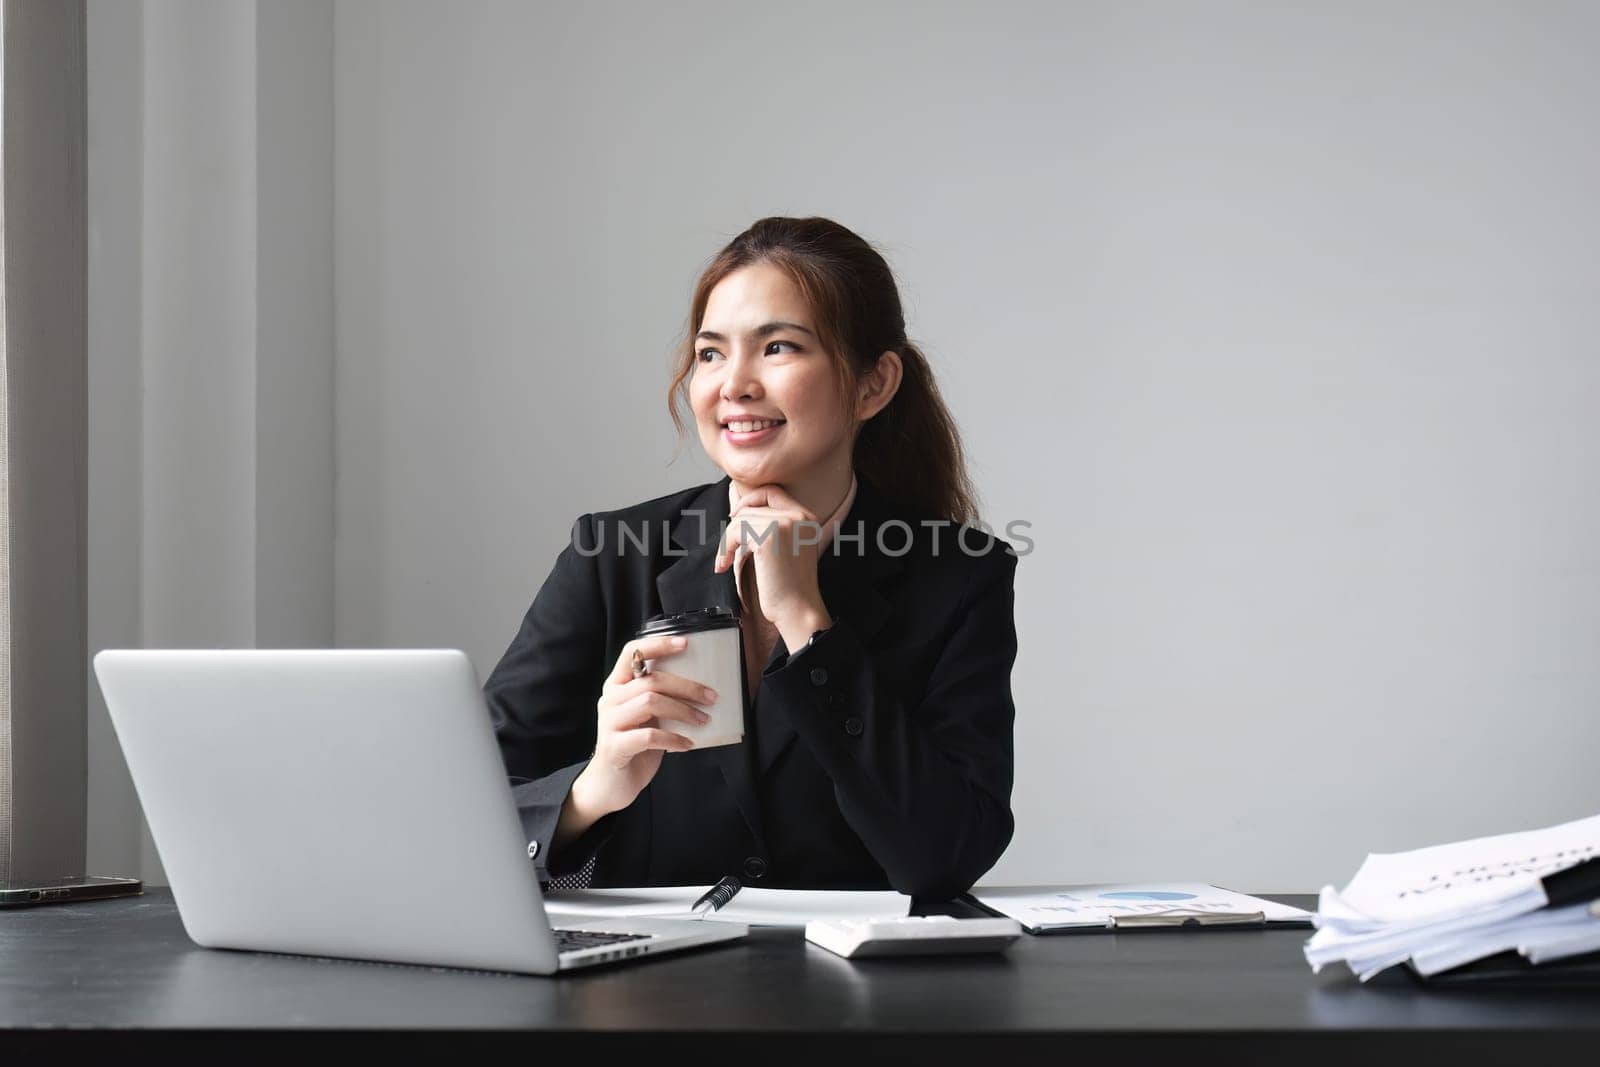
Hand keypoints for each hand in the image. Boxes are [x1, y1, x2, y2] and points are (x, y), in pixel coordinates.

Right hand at [572, 634, 717, 816]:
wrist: (611, 784)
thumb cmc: (635, 745)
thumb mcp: (647, 716)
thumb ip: (661, 699)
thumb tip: (702, 688)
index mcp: (617, 685)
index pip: (631, 652)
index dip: (658, 644)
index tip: (686, 643)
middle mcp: (610, 699)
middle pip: (650, 680)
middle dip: (686, 686)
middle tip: (711, 697)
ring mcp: (609, 723)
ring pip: (650, 702)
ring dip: (683, 710)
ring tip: (703, 720)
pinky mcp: (614, 747)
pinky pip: (649, 736)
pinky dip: (674, 739)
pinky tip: (688, 744)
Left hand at [713, 483, 830, 645]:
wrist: (797, 609)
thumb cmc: (789, 586)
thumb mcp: (787, 547)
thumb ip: (771, 527)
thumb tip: (737, 511)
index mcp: (805, 517)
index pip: (771, 491)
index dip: (749, 500)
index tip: (735, 517)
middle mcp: (798, 515)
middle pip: (751, 506)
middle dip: (734, 527)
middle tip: (727, 550)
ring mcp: (785, 524)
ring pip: (741, 519)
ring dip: (727, 540)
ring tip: (726, 560)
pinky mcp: (769, 536)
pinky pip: (735, 531)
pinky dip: (725, 547)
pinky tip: (725, 564)